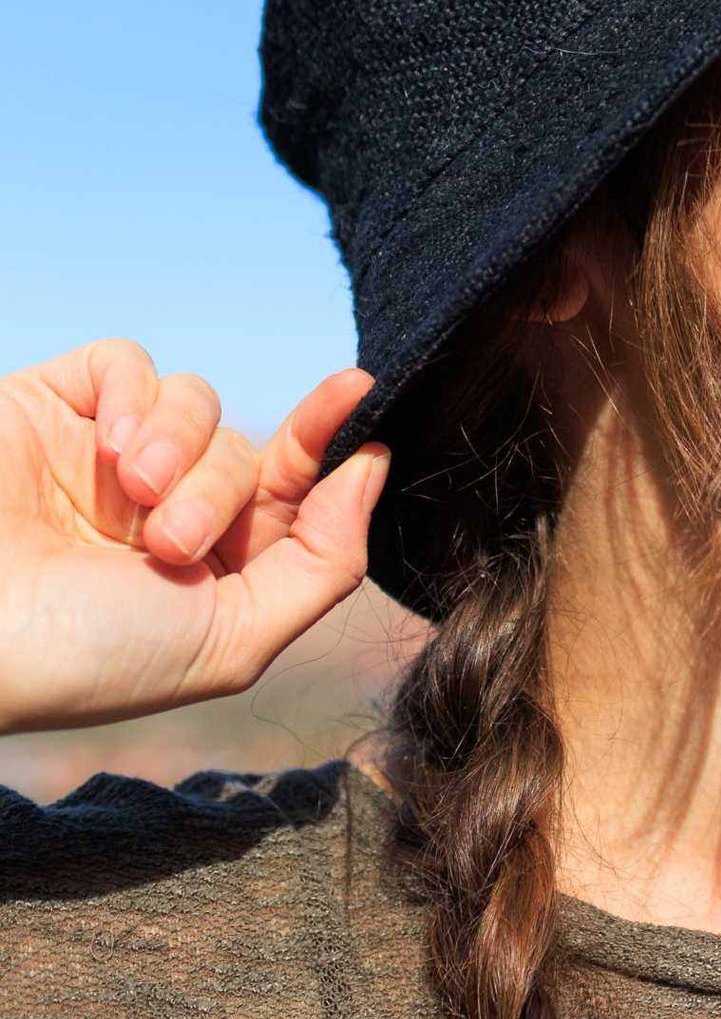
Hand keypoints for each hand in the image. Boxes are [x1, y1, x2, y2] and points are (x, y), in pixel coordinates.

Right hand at [0, 342, 388, 736]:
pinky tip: (107, 445)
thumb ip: (322, 562)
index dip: (330, 441)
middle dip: (224, 491)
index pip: (292, 491)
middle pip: (248, 451)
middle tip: (169, 542)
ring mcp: (103, 459)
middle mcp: (160, 512)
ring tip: (131, 496)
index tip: (359, 391)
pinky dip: (134, 394)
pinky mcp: (50, 408)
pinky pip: (128, 362)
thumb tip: (373, 469)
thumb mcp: (231, 640)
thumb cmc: (88, 656)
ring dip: (180, 446)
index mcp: (207, 572)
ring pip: (198, 402)